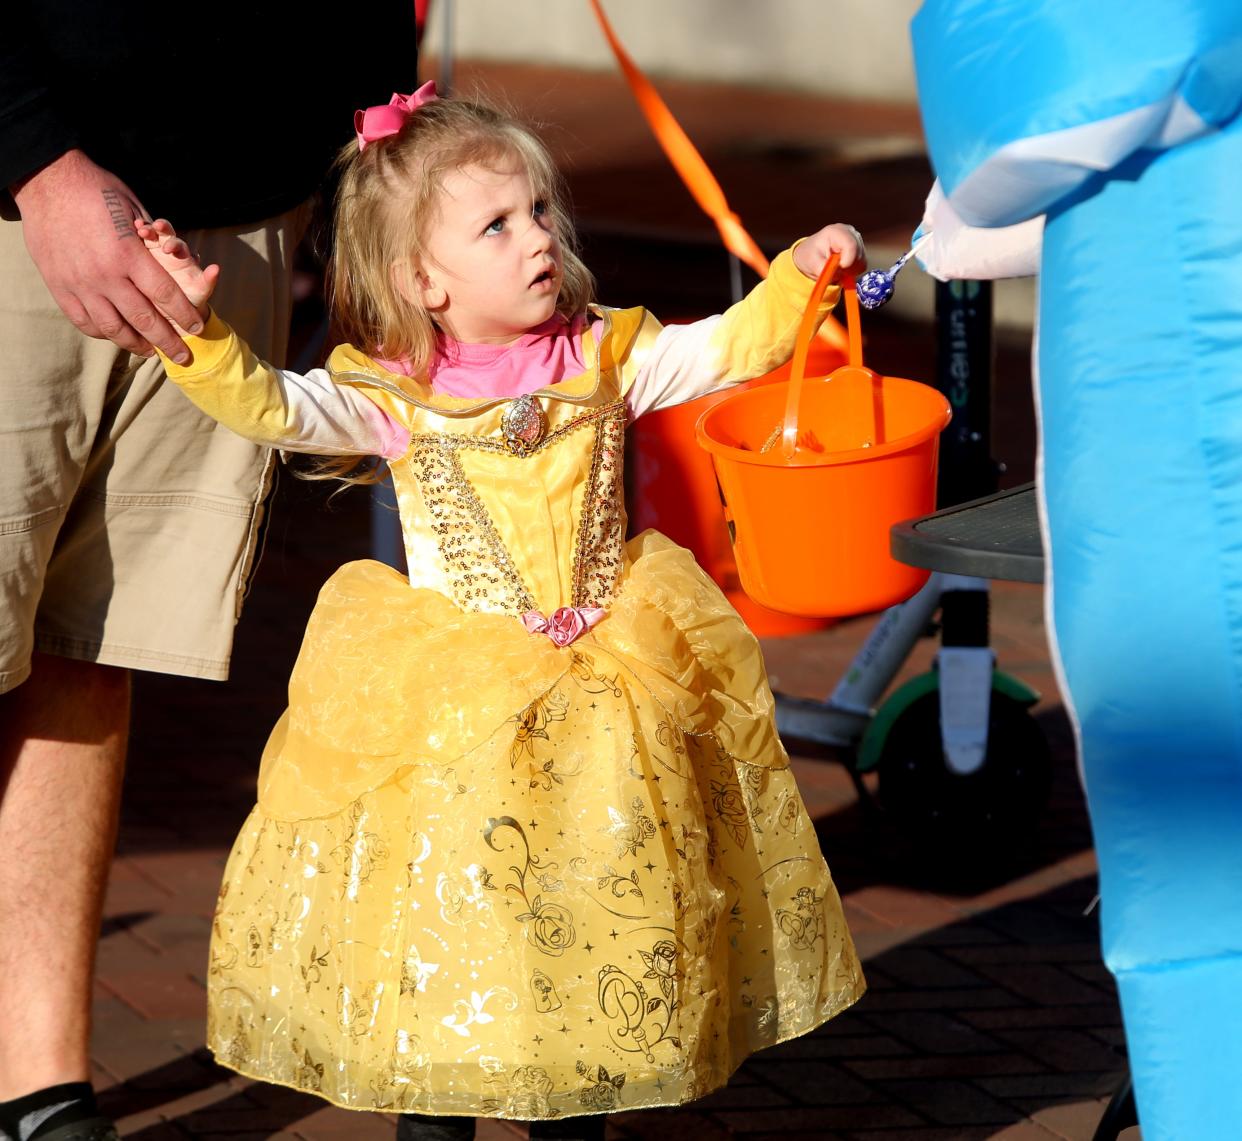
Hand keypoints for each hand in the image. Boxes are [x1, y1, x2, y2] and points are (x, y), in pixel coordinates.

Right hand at [11, 150, 205, 362]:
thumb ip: (151, 241)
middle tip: (183, 356)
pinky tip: (117, 336)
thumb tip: (172, 261)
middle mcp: (105, 274)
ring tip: (151, 352)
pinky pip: (84, 321)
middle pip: (143, 319)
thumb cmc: (97, 191)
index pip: (165, 295)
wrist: (46, 182)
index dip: (184, 315)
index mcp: (128, 254)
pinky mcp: (59, 287)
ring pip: (113, 327)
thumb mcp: (133, 209)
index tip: (196, 328)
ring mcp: (80, 284)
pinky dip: (103, 333)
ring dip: (136, 344)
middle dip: (168, 341)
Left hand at [793, 223, 866, 280]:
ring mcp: (857, 239)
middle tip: (834, 270)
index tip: (838, 269)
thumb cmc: (810, 256)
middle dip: (847, 267)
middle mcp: (850, 232)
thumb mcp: (812, 263)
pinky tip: (842, 267)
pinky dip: (852, 270)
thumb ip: (824, 268)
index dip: (847, 262)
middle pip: (858, 255)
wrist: (811, 254)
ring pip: (861, 261)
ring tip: (836, 267)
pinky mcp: (860, 248)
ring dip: (849, 270)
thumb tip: (838, 272)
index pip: (851, 246)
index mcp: (836, 231)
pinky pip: (862, 265)